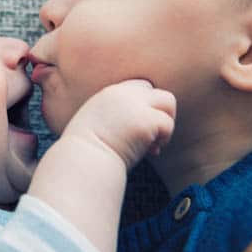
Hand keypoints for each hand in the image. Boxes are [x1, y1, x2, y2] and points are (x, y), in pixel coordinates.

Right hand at [61, 79, 175, 169]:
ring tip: (153, 144)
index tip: (137, 130)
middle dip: (159, 113)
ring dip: (166, 123)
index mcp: (109, 94)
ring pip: (168, 102)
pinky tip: (152, 152)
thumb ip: (114, 116)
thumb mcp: (95, 124)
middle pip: (156, 90)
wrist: (82, 164)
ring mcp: (135, 105)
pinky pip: (168, 124)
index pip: (140, 87)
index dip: (145, 106)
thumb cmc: (87, 154)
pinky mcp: (145, 121)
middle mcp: (123, 93)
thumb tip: (136, 127)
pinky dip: (164, 138)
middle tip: (151, 138)